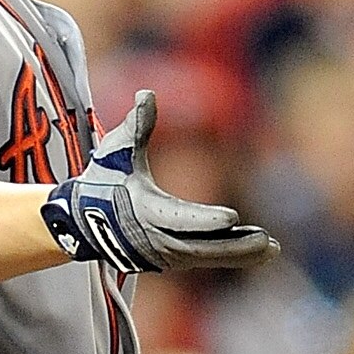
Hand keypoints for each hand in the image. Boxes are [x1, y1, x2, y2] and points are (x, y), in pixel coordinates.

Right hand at [42, 93, 278, 277]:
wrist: (82, 220)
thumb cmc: (103, 181)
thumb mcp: (116, 151)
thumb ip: (136, 125)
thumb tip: (147, 94)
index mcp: (145, 212)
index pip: (181, 219)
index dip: (206, 220)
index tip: (233, 218)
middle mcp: (156, 240)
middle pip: (202, 248)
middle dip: (235, 247)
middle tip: (267, 242)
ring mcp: (164, 254)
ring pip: (208, 258)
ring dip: (240, 254)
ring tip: (271, 247)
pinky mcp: (171, 259)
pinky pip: (206, 259)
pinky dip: (231, 257)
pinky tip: (258, 251)